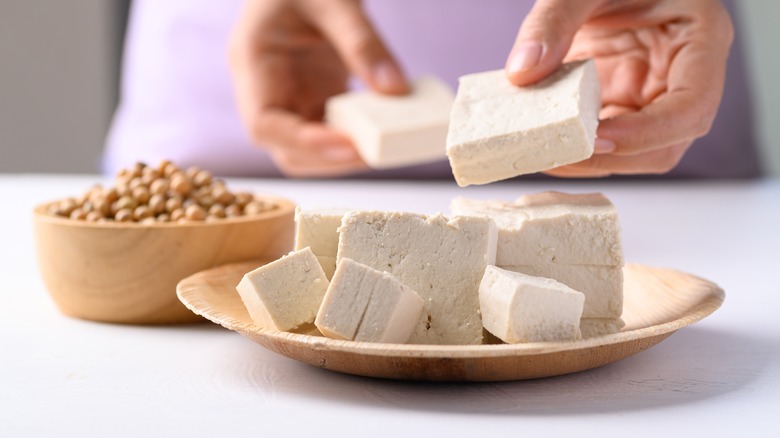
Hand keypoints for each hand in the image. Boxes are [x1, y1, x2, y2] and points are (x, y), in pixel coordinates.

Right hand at [228, 0, 407, 176]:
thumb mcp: (336, 1)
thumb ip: (363, 43)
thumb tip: (396, 91)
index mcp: (252, 62)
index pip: (264, 124)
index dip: (303, 143)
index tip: (347, 145)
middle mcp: (264, 90)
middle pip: (285, 150)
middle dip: (329, 158)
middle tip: (376, 151)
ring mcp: (288, 99)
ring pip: (308, 151)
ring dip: (344, 156)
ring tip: (385, 145)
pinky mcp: (312, 101)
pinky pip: (331, 134)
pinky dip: (357, 139)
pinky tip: (385, 131)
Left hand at [505, 0, 732, 176]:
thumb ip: (553, 20)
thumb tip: (522, 72)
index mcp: (700, 41)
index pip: (692, 107)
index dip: (648, 133)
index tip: (598, 138)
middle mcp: (681, 79)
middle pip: (664, 145)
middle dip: (610, 157)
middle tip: (555, 155)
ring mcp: (651, 96)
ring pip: (632, 153)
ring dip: (587, 161)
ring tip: (538, 152)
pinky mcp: (621, 104)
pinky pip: (602, 140)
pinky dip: (572, 147)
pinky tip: (538, 141)